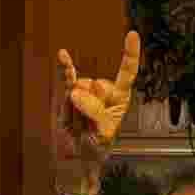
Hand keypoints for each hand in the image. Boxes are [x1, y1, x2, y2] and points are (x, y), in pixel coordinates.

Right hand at [53, 31, 139, 193]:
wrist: (74, 160)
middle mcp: (104, 91)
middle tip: (88, 126)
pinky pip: (66, 77)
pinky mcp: (68, 93)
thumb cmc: (95, 148)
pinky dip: (65, 66)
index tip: (132, 35)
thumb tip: (76, 90)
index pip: (127, 74)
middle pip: (99, 85)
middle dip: (92, 105)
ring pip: (81, 87)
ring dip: (77, 106)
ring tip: (78, 123)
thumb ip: (95, 111)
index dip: (130, 55)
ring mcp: (85, 90)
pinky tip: (63, 54)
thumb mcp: (103, 134)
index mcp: (119, 99)